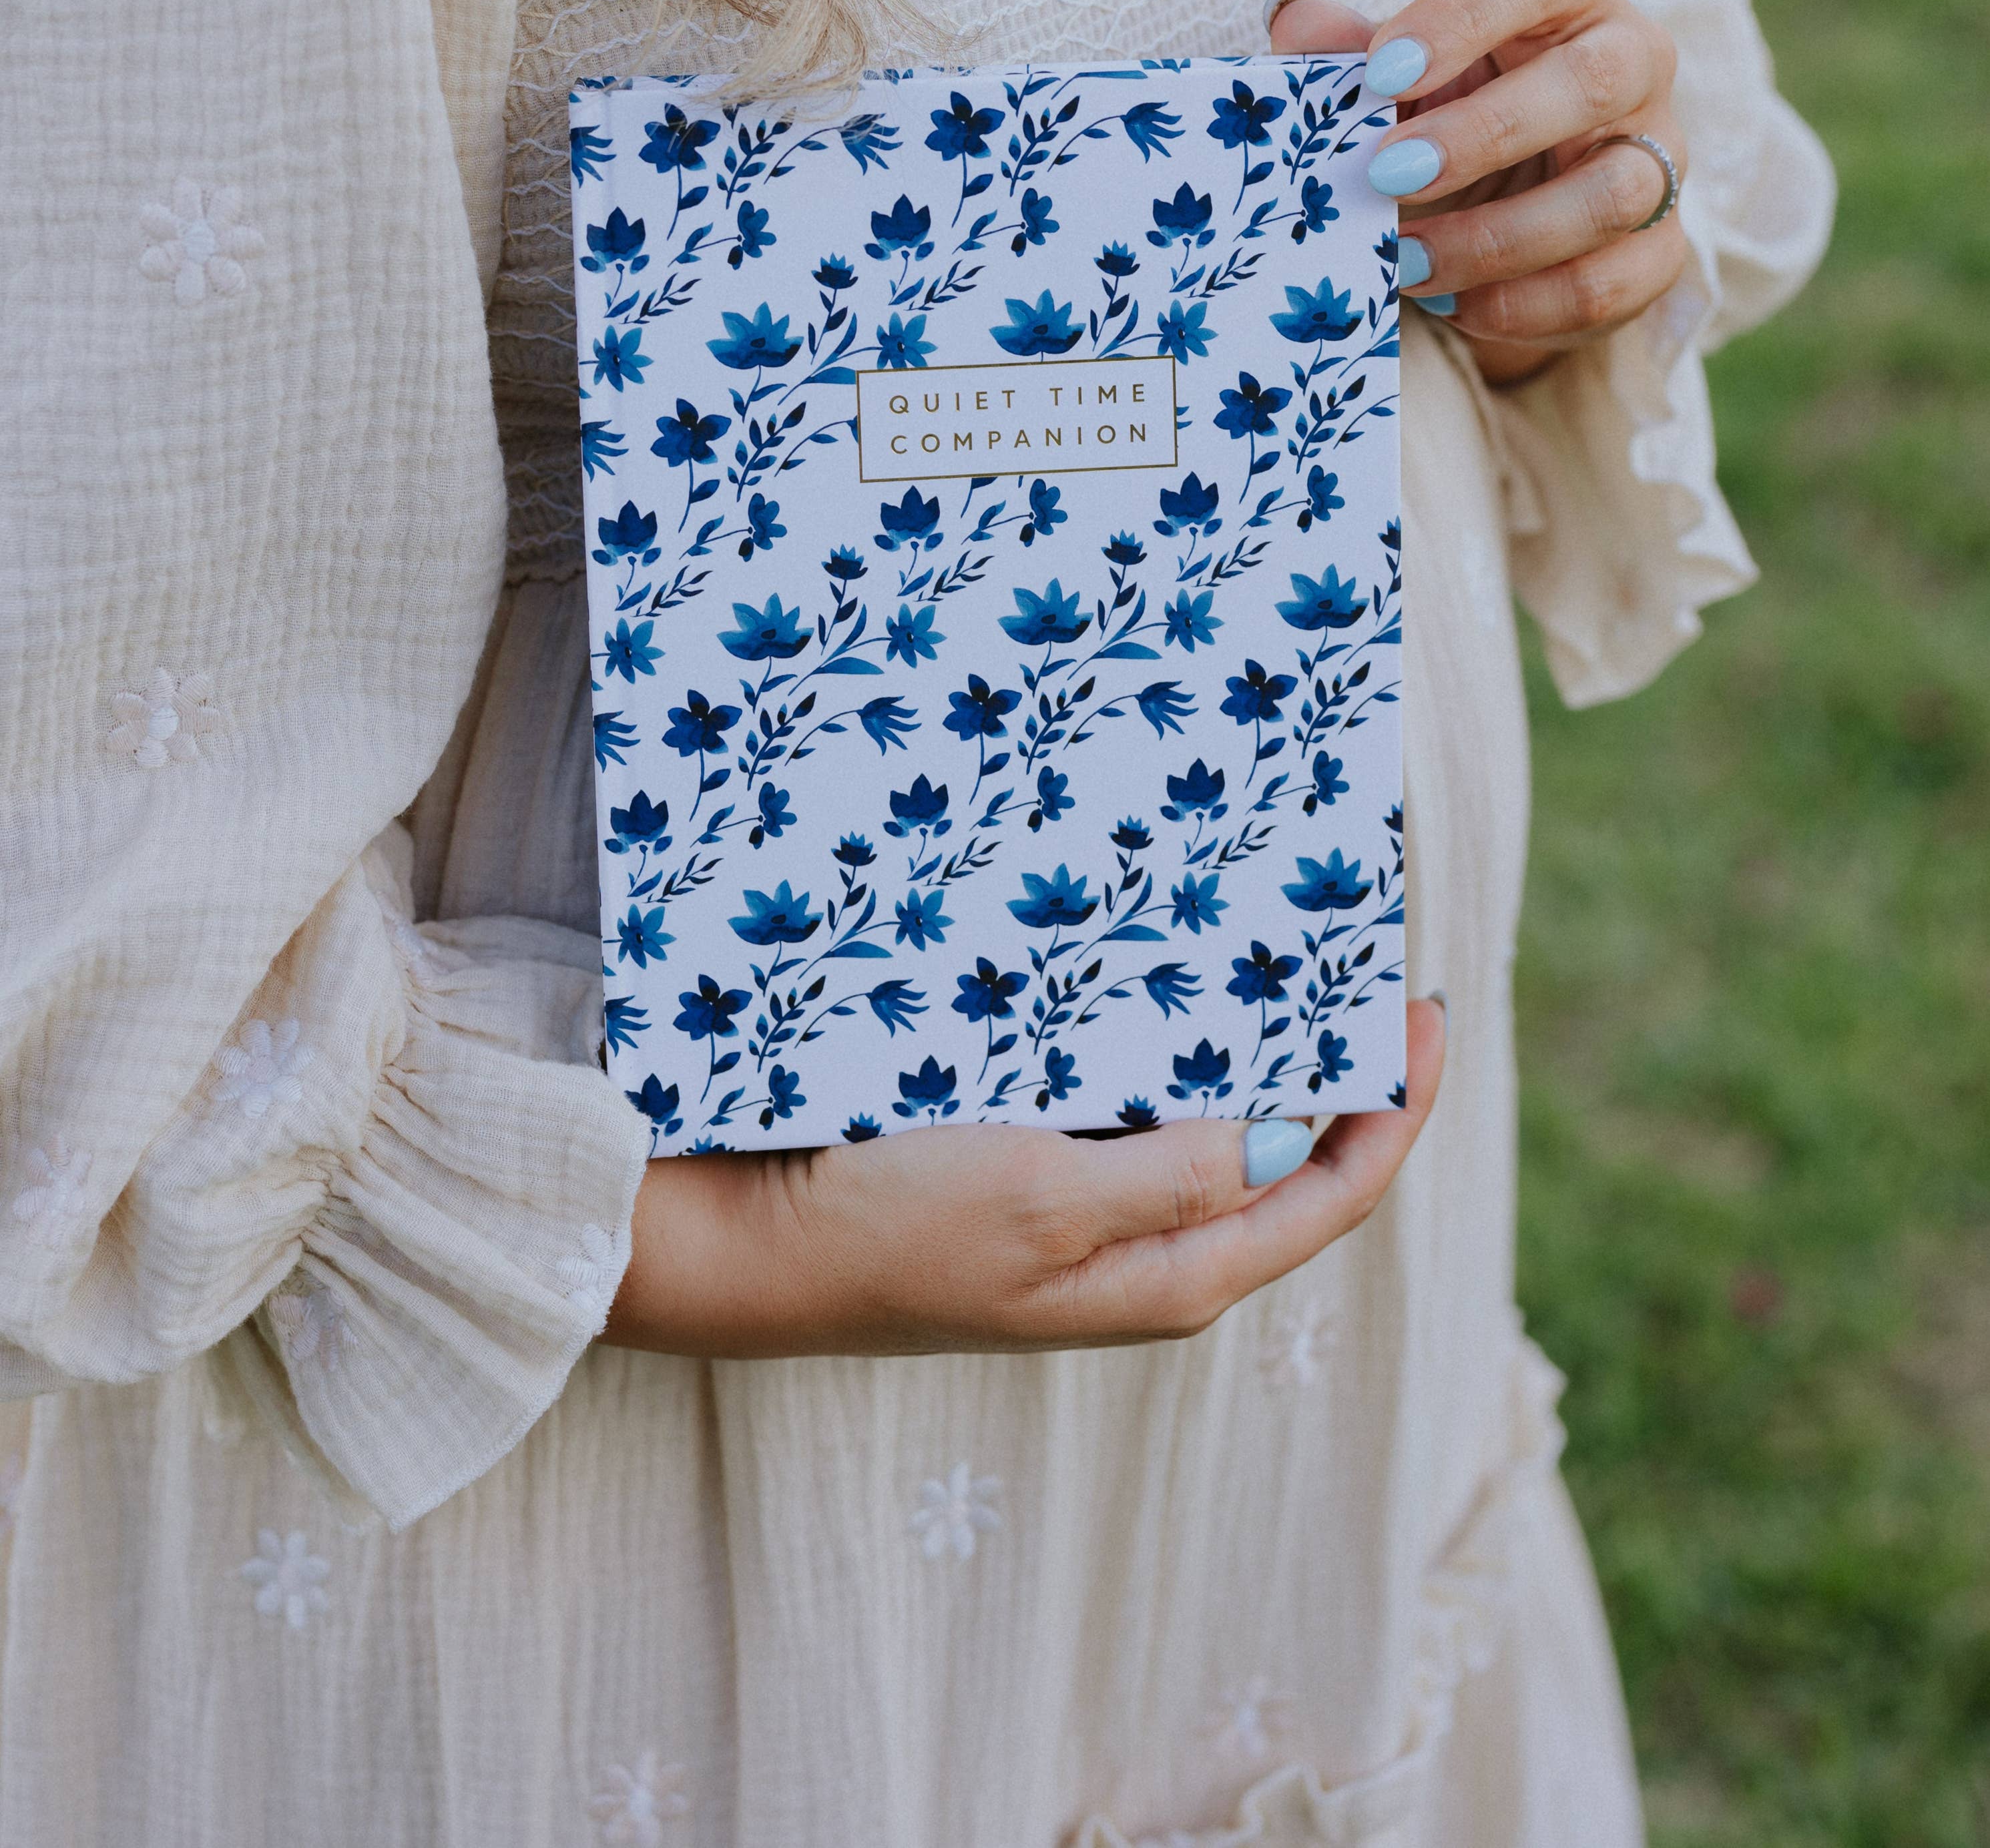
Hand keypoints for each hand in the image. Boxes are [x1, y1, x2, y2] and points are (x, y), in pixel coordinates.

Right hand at [605, 999, 1444, 1358]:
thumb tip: (1275, 1134)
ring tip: (1267, 935)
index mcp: (1172, 1274)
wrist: (736, 1245)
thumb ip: (1175, 1173)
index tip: (1426, 1009)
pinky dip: (1153, 1033)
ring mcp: (1082, 1207)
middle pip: (1279, 1151)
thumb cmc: (888, 1230)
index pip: (1334, 1193)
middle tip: (1350, 944)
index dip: (1397, 1107)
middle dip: (1328, 1060)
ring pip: (1200, 1113)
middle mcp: (1143, 1248)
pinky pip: (1120, 1094)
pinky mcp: (1023, 1165)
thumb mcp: (1049, 1201)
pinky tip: (1148, 961)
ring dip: (1238, 1037)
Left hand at [1267, 0, 1685, 386]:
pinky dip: (1529, 304)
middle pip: (1592, 81)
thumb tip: (1297, 24)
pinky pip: (1614, 281)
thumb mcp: (1396, 72)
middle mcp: (1635, 61)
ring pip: (1613, 194)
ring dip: (1498, 238)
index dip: (1458, 18)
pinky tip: (1455, 302)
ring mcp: (1660, 156)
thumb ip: (1349, 49)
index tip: (1378, 73)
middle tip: (1387, 175)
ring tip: (1404, 260)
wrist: (1505, 197)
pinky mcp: (1663, 245)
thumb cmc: (1447, 105)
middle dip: (1483, 134)